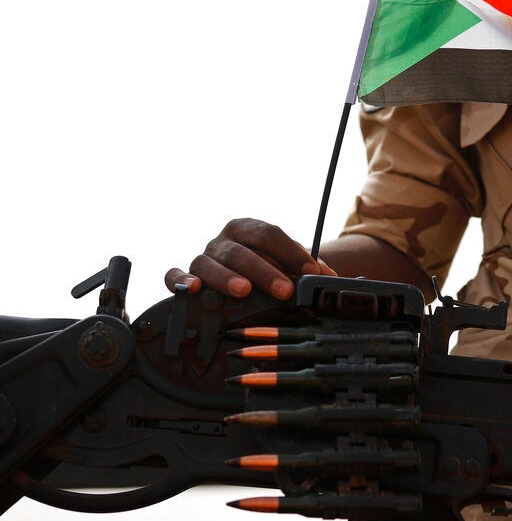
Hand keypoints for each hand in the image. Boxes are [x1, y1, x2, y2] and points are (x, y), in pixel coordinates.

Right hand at [164, 218, 336, 299]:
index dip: (291, 252)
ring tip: (244, 290)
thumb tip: (329, 279)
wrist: (245, 278)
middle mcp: (224, 241)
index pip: (269, 234)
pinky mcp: (185, 276)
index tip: (311, 272)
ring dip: (227, 277)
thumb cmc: (270, 271)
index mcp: (249, 230)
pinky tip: (192, 290)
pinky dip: (179, 281)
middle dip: (265, 271)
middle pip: (242, 251)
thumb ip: (308, 269)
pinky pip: (173, 275)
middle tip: (284, 290)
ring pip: (209, 263)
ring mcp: (203, 258)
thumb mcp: (290, 266)